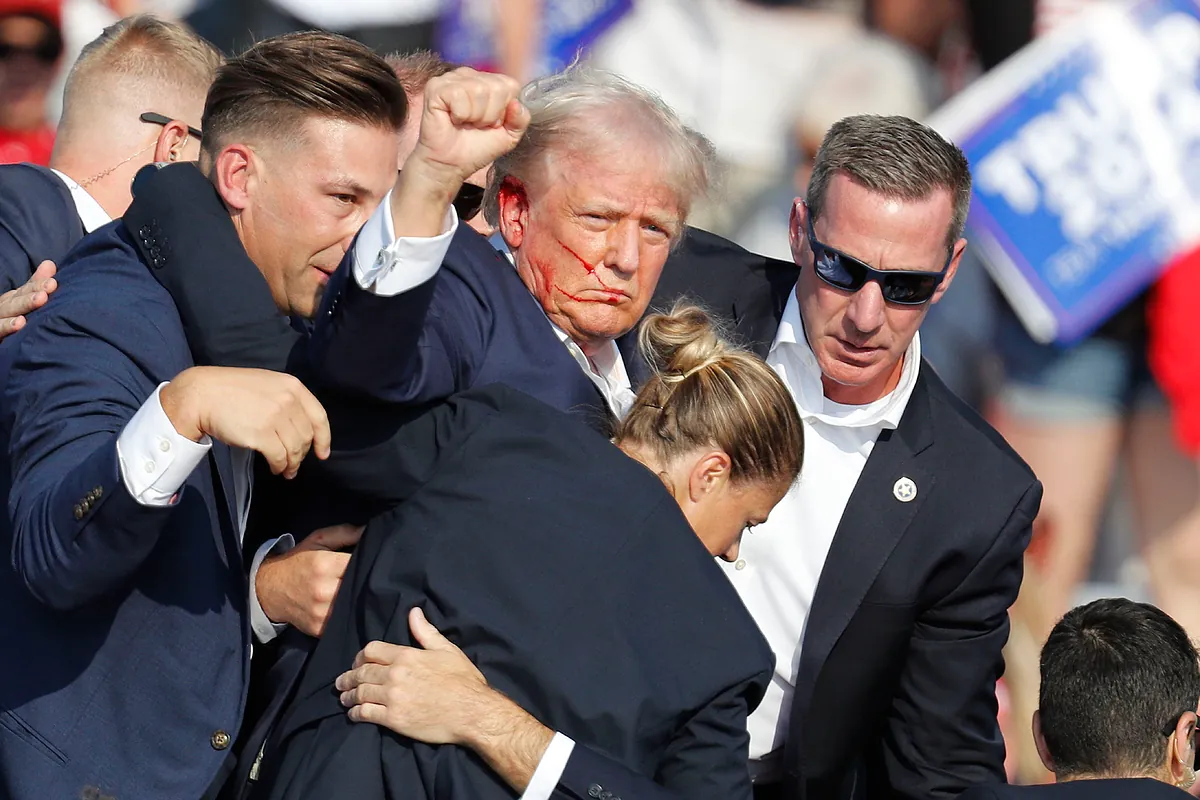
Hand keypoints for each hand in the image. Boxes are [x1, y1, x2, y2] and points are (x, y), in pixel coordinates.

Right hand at [0, 261, 56, 340]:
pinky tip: (20, 323)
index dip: (38, 285)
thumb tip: (50, 263)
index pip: (26, 290)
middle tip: (51, 286)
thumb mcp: (21, 300)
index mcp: (12, 299)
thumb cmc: (10, 317)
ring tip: (41, 299)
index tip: (53, 282)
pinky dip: (7, 326)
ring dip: (24, 304)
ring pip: (9, 310)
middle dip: (34, 292)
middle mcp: (4, 307)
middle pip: (18, 298)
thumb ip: (34, 285)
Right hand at [159, 366, 330, 478]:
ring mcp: (276, 417)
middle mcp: (288, 400)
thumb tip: (298, 428)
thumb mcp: (267, 385)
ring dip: (292, 464)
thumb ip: (286, 400)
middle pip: (306, 436)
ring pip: (295, 449)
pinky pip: (280, 457)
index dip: (324, 438)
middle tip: (295, 464)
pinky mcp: (262, 434)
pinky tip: (275, 468)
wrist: (202, 395)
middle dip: (302, 454)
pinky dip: (280, 466)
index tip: (323, 453)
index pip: (319, 416)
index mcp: (293, 386)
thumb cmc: (232, 391)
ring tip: (286, 471)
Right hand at [255, 523, 362, 636]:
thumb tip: (369, 531)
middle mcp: (323, 590)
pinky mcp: (319, 628)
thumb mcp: (318, 540)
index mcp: (324, 565)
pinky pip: (342, 622)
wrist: (269, 589)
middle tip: (365, 577)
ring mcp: (321, 612)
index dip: (368, 562)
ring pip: (353, 606)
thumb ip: (345, 533)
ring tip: (355, 591)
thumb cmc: (297, 562)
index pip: (359, 564)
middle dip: (364, 581)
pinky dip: (346, 614)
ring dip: (357, 599)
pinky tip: (345, 605)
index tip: (371, 561)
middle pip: (359, 587)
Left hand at [336, 607, 491, 743]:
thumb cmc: (463, 681)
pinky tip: (354, 714)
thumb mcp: (447, 650)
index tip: (357, 663)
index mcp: (406, 656)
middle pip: (361, 672)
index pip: (371, 651)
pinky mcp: (393, 719)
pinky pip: (365, 714)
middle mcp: (395, 675)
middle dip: (348, 677)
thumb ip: (426, 632)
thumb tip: (414, 612)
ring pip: (360, 693)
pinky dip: (355, 714)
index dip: (360, 657)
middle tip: (341, 682)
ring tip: (344, 698)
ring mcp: (392, 698)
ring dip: (348, 696)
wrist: (472, 713)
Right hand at [390, 69, 528, 238]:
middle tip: (476, 125)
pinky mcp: (436, 87)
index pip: (510, 85)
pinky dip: (460, 114)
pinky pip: (459, 95)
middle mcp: (469, 75)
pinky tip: (452, 119)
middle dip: (490, 115)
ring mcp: (451, 79)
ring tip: (465, 123)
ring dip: (475, 116)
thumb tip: (516, 104)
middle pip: (497, 88)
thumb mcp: (509, 136)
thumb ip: (521, 119)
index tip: (491, 123)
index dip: (504, 110)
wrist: (451, 164)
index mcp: (487, 82)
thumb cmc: (476, 148)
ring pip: (479, 90)